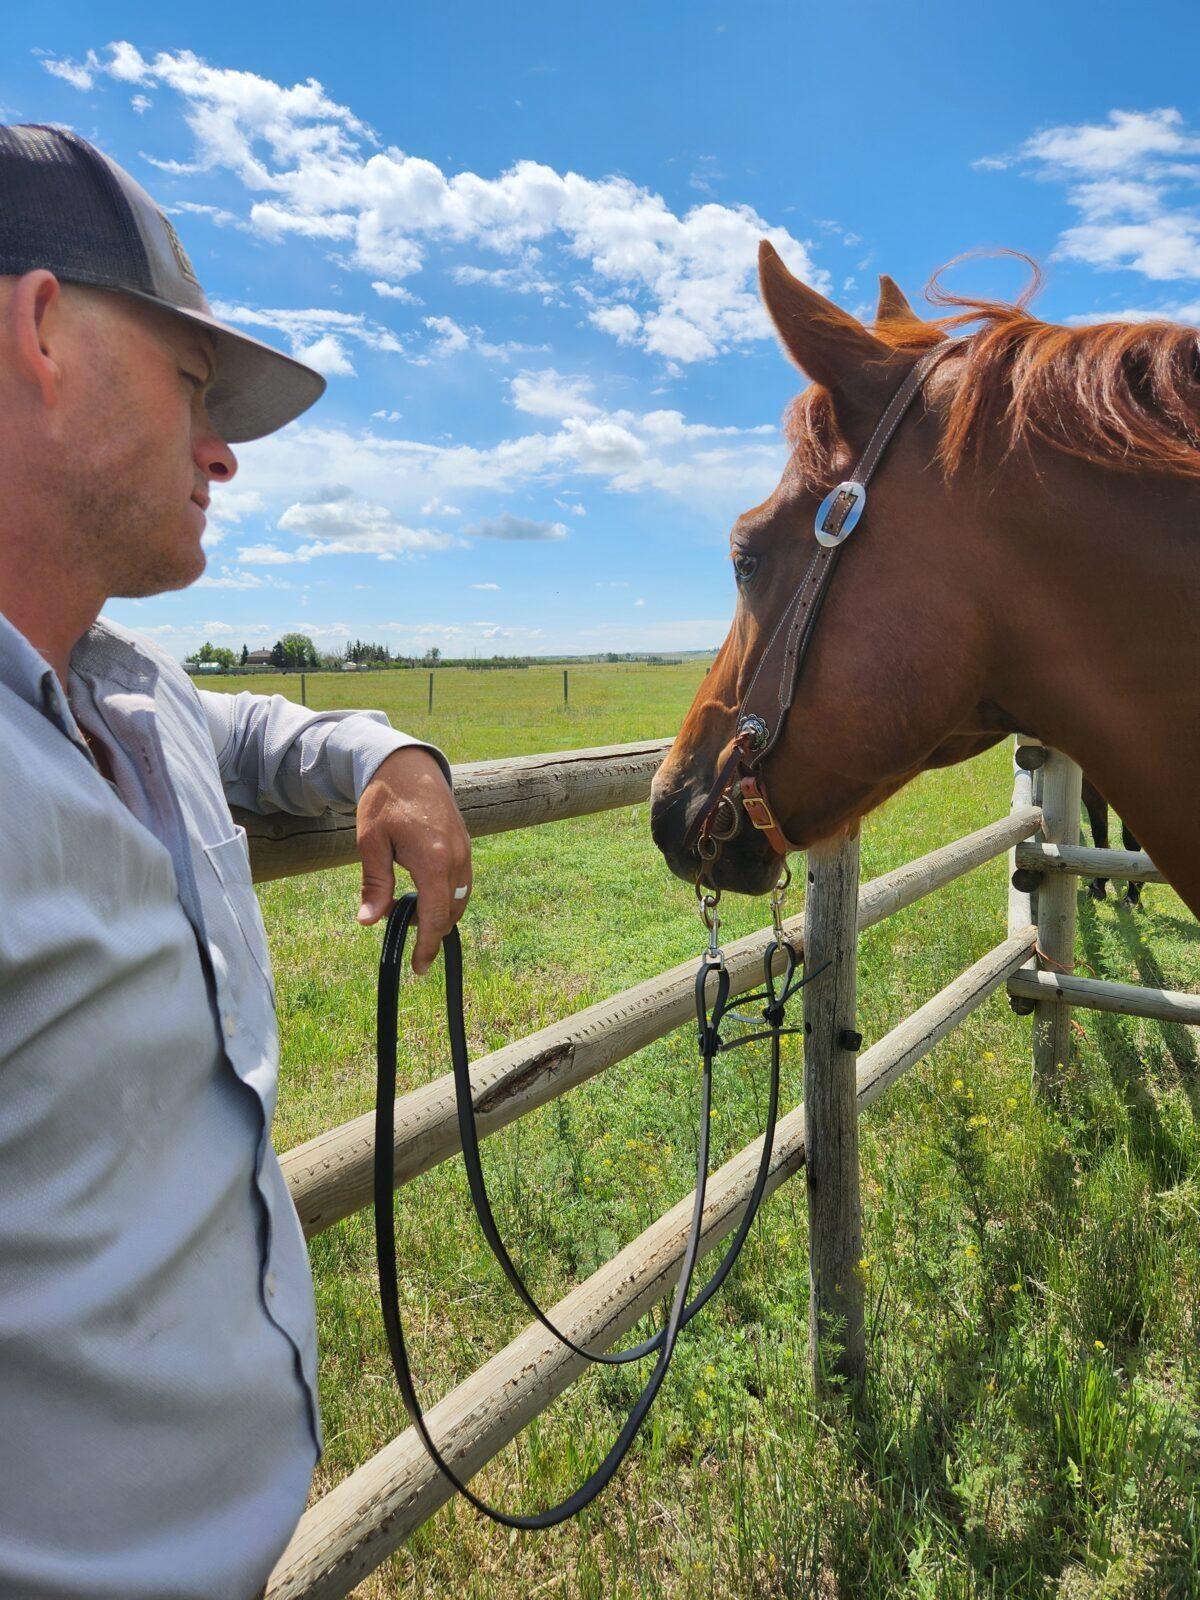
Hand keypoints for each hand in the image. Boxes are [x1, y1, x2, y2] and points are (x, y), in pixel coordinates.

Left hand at [355, 746, 471, 973]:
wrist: (408, 766)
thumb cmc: (385, 801)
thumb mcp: (371, 843)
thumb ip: (375, 884)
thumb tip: (369, 923)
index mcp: (434, 861)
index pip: (435, 918)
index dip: (426, 947)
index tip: (418, 968)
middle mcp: (456, 860)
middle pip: (450, 914)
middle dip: (429, 932)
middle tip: (400, 931)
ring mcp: (465, 852)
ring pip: (460, 901)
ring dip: (439, 915)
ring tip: (409, 909)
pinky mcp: (466, 846)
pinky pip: (463, 884)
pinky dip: (447, 898)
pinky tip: (424, 891)